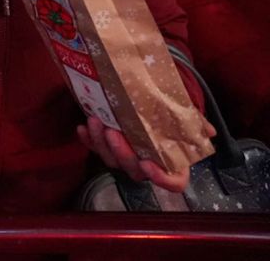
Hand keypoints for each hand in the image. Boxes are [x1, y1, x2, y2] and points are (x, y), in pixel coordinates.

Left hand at [79, 117, 207, 193]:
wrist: (149, 107)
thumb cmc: (170, 118)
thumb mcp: (185, 117)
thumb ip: (196, 124)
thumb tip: (209, 131)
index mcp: (172, 164)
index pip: (172, 183)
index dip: (160, 178)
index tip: (147, 163)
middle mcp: (148, 166)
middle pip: (133, 169)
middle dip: (121, 152)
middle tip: (112, 132)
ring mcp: (125, 158)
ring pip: (111, 160)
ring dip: (101, 143)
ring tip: (95, 122)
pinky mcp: (107, 148)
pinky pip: (95, 149)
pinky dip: (88, 140)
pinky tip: (82, 128)